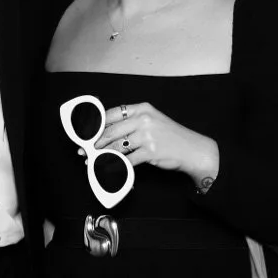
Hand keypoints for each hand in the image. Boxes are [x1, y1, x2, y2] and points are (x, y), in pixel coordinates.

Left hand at [93, 101, 219, 184]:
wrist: (191, 149)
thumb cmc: (171, 137)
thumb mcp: (153, 121)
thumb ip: (134, 122)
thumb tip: (109, 131)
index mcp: (142, 109)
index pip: (113, 113)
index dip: (98, 123)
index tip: (88, 132)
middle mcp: (144, 119)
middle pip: (111, 130)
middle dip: (96, 142)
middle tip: (86, 149)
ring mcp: (147, 136)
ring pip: (117, 146)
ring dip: (103, 155)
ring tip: (94, 160)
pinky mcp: (150, 152)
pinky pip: (127, 161)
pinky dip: (116, 166)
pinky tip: (108, 169)